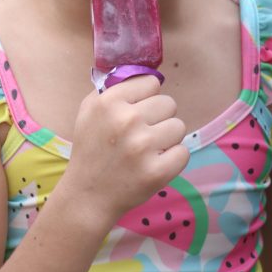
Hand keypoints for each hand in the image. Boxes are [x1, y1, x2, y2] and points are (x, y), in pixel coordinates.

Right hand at [61, 75, 188, 226]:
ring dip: (167, 138)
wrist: (87, 195)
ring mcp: (143, 147)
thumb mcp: (89, 110)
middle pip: (169, 103)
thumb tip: (146, 76)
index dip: (146, 97)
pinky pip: (183, 152)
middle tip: (142, 134)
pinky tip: (155, 163)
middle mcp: (126, 120)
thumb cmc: (90, 149)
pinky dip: (173, 159)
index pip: (151, 83)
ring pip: (179, 126)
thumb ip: (114, 88)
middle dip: (159, 118)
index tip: (137, 111)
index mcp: (109, 102)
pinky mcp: (157, 172)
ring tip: (149, 149)